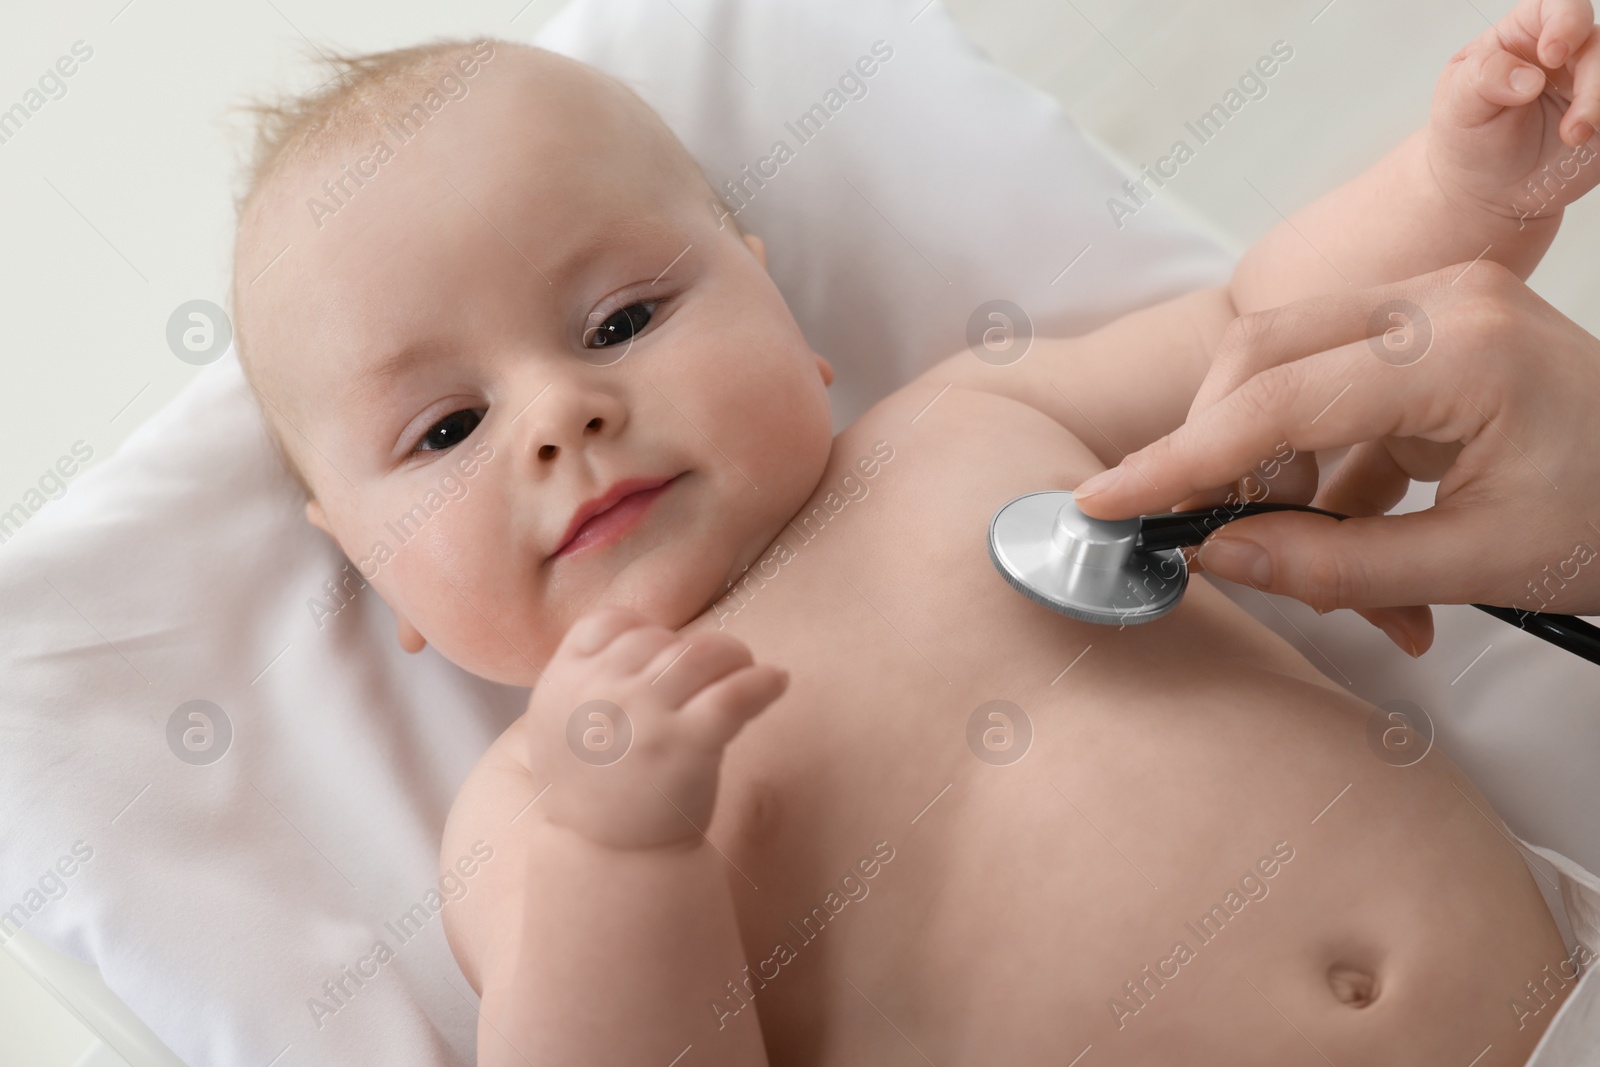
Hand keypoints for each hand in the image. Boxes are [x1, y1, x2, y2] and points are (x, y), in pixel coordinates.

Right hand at [526, 608, 786, 848]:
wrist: (607, 859)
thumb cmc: (596, 789)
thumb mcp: (561, 726)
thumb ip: (587, 679)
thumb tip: (645, 637)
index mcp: (563, 684)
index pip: (610, 623)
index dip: (644, 633)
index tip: (664, 656)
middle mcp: (601, 694)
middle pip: (660, 639)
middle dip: (692, 650)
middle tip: (716, 668)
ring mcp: (644, 717)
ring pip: (700, 654)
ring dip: (732, 654)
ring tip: (747, 669)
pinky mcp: (685, 744)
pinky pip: (734, 694)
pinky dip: (763, 682)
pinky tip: (776, 682)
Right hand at [1073, 262, 1599, 655]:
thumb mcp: (1479, 564)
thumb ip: (1335, 565)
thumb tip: (1217, 555)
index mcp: (1459, 347)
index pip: (1275, 401)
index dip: (1180, 459)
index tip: (1109, 501)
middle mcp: (1438, 301)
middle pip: (1261, 357)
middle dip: (1216, 449)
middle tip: (1202, 533)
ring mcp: (1435, 307)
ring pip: (1286, 371)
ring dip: (1274, 471)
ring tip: (1308, 564)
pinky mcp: (1431, 334)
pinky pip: (1331, 394)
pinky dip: (1322, 473)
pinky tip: (1348, 542)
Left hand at [1428, 0, 1599, 223]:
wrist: (1483, 190)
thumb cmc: (1468, 137)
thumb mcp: (1458, 104)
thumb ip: (1484, 77)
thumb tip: (1529, 78)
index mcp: (1525, 35)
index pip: (1559, 6)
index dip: (1566, 22)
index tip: (1553, 55)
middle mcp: (1565, 54)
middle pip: (1598, 44)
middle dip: (1593, 81)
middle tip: (1571, 125)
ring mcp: (1589, 83)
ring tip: (1573, 138)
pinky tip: (1586, 141)